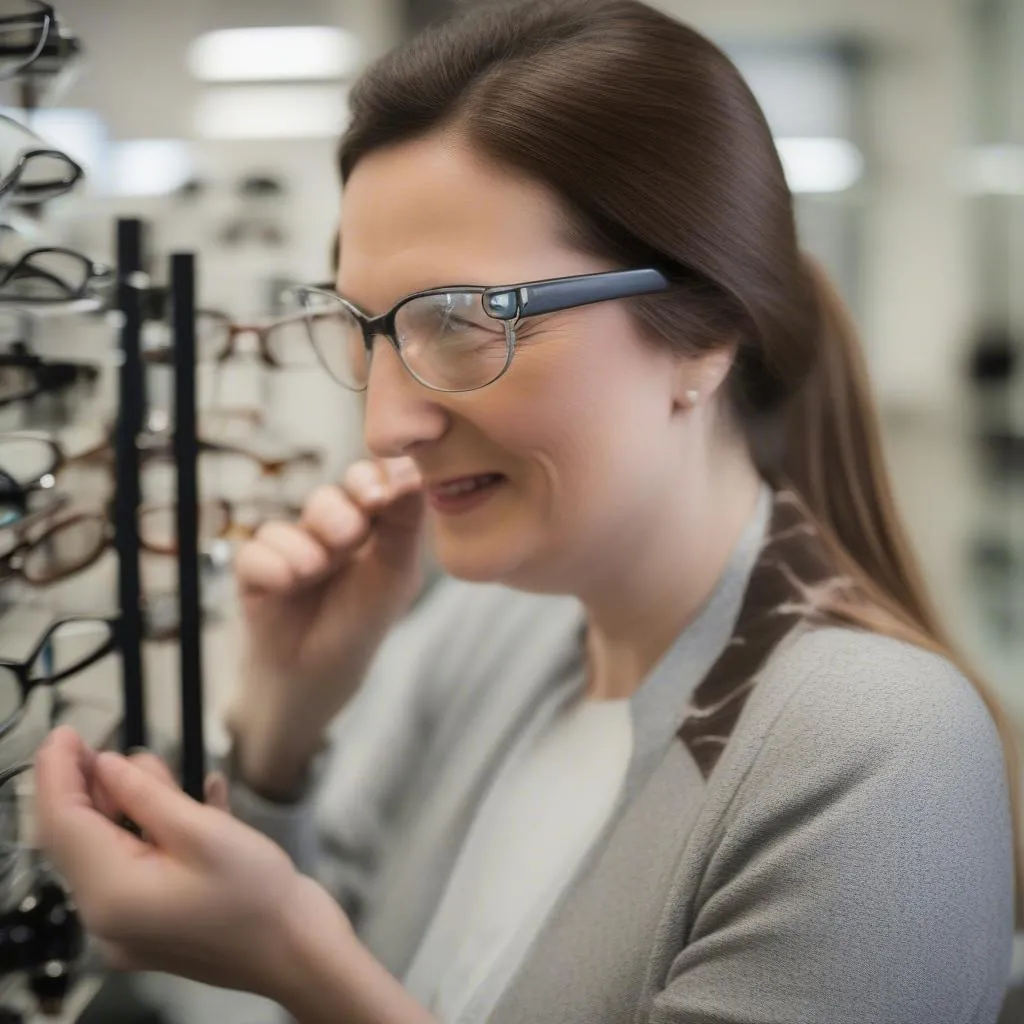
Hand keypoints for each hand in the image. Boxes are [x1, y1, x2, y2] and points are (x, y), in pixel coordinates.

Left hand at [33, 727, 353, 998]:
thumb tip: (109, 766)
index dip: (58, 772)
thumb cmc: (258, 893)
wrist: (298, 954)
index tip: (66, 732)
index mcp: (112, 894)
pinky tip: (190, 802)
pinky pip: (138, 868)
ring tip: (157, 772)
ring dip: (125, 807)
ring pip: (110, 851)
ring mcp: (128, 927)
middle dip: (91, 788)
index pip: (63, 823)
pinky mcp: (153, 925)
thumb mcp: (204, 831)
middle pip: (81, 840)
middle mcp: (106, 917)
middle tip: (112, 745)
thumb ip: (147, 796)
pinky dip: (151, 832)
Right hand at [226, 456, 425, 785]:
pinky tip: (287, 586)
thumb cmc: (363, 620)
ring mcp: (288, 547)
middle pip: (327, 497)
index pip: (368, 480)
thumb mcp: (396, 573)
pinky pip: (255, 552)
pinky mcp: (252, 569)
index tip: (379, 493)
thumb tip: (413, 472)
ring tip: (314, 574)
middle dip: (339, 513)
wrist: (319, 674)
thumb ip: (405, 522)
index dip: (371, 479)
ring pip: (289, 525)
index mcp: (367, 523)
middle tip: (351, 537)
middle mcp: (325, 529)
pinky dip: (274, 568)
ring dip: (306, 548)